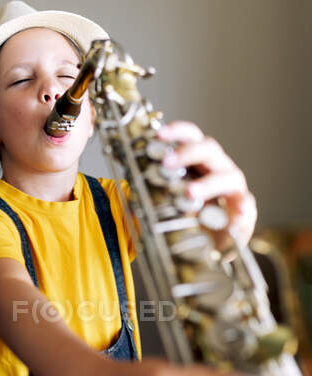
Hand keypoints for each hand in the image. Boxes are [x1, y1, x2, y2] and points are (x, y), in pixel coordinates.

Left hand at [157, 121, 256, 249]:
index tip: (158, 134)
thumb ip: (153, 192)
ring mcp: (233, 187)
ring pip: (227, 176)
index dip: (176, 132)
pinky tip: (240, 211)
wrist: (207, 244)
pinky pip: (247, 205)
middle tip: (166, 164)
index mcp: (199, 160)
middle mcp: (218, 167)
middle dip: (187, 153)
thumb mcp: (167, 201)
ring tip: (190, 193)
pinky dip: (244, 208)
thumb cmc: (187, 214)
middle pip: (209, 149)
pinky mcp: (244, 209)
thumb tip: (129, 196)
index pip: (191, 137)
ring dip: (208, 184)